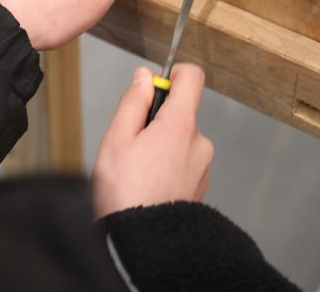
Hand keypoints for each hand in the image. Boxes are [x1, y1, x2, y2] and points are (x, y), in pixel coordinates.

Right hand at [91, 63, 213, 217]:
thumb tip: (144, 77)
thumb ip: (133, 102)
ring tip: (137, 171)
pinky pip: (183, 162)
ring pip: (180, 139)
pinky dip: (167, 166)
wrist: (147, 245)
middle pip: (181, 112)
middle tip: (131, 146)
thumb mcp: (117, 140)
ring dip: (160, 147)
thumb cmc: (126, 195)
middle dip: (156, 121)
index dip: (172, 74)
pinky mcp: (200, 185)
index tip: (153, 86)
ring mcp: (202, 166)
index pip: (192, 77)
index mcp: (180, 126)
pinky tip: (148, 184)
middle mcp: (199, 143)